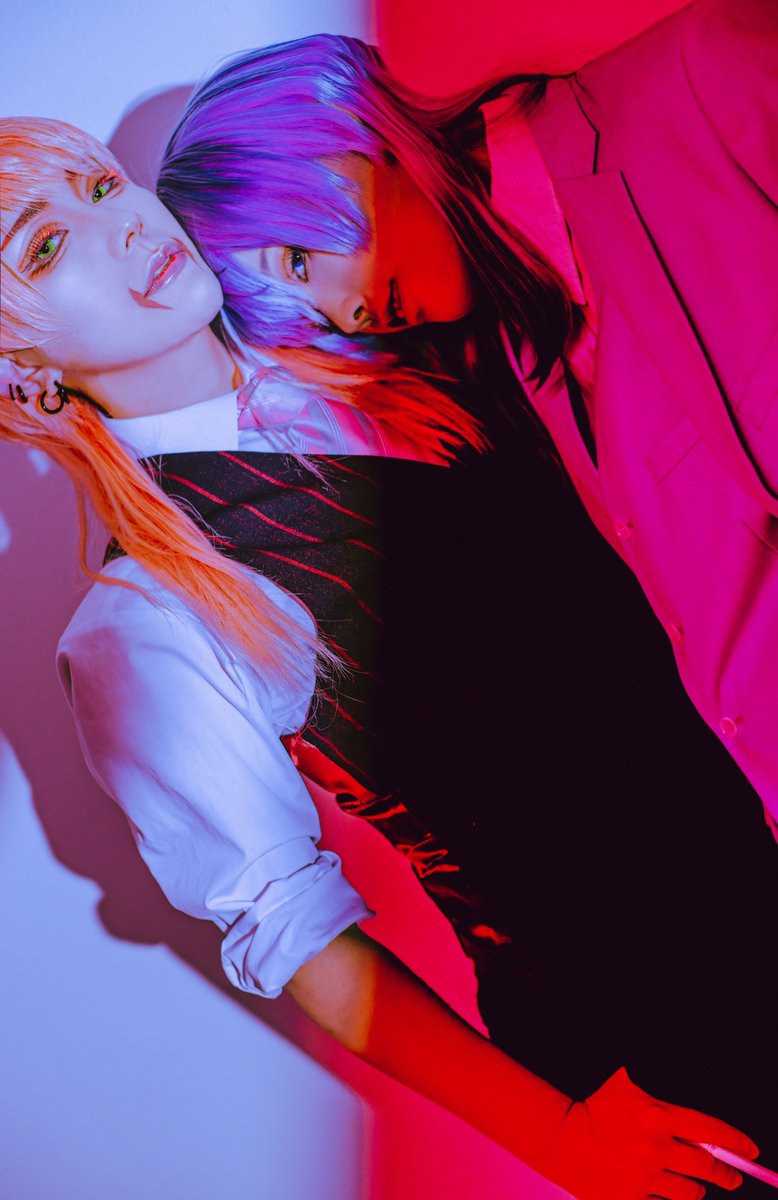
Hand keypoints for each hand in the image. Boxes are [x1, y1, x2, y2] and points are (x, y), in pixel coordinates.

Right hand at [539, 1067, 758, 1199]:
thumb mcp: (628, 1084)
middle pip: (708, 1168)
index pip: (712, 1132)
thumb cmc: (596, 1107)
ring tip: (699, 1186)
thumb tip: (692, 1110)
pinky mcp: (631, 1199)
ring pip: (691, 1192)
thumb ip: (661, 1093)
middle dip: (727, 1174)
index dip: (737, 1143)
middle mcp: (655, 1148)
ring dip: (699, 1189)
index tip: (751, 1151)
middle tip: (733, 1177)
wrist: (561, 1138)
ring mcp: (644, 1177)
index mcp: (658, 1115)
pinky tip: (670, 1193)